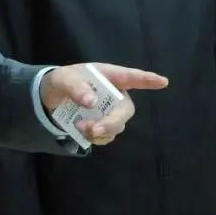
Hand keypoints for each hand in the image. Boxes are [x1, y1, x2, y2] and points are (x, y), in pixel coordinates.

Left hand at [40, 63, 168, 144]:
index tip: (163, 82)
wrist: (53, 97)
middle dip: (112, 122)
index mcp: (109, 76)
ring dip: (101, 130)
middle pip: (125, 109)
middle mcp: (115, 94)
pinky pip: (108, 135)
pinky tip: (84, 133)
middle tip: (94, 129)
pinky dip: (97, 138)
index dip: (148, 80)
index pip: (132, 77)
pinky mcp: (104, 124)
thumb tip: (92, 102)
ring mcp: (111, 110)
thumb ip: (75, 87)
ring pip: (118, 125)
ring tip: (80, 126)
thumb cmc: (63, 81)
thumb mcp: (63, 79)